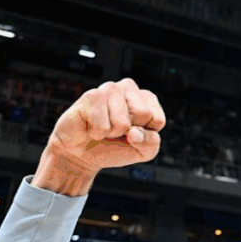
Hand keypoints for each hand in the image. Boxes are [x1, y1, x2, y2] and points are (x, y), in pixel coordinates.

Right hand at [46, 79, 165, 174]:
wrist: (82, 153)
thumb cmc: (114, 147)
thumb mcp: (142, 152)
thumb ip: (151, 143)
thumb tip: (135, 133)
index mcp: (146, 98)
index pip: (158, 120)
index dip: (145, 135)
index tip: (133, 133)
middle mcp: (128, 88)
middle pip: (143, 114)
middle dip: (129, 131)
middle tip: (116, 130)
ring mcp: (109, 89)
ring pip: (123, 122)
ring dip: (112, 132)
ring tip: (103, 127)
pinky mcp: (90, 96)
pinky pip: (103, 124)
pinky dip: (97, 133)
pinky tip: (91, 126)